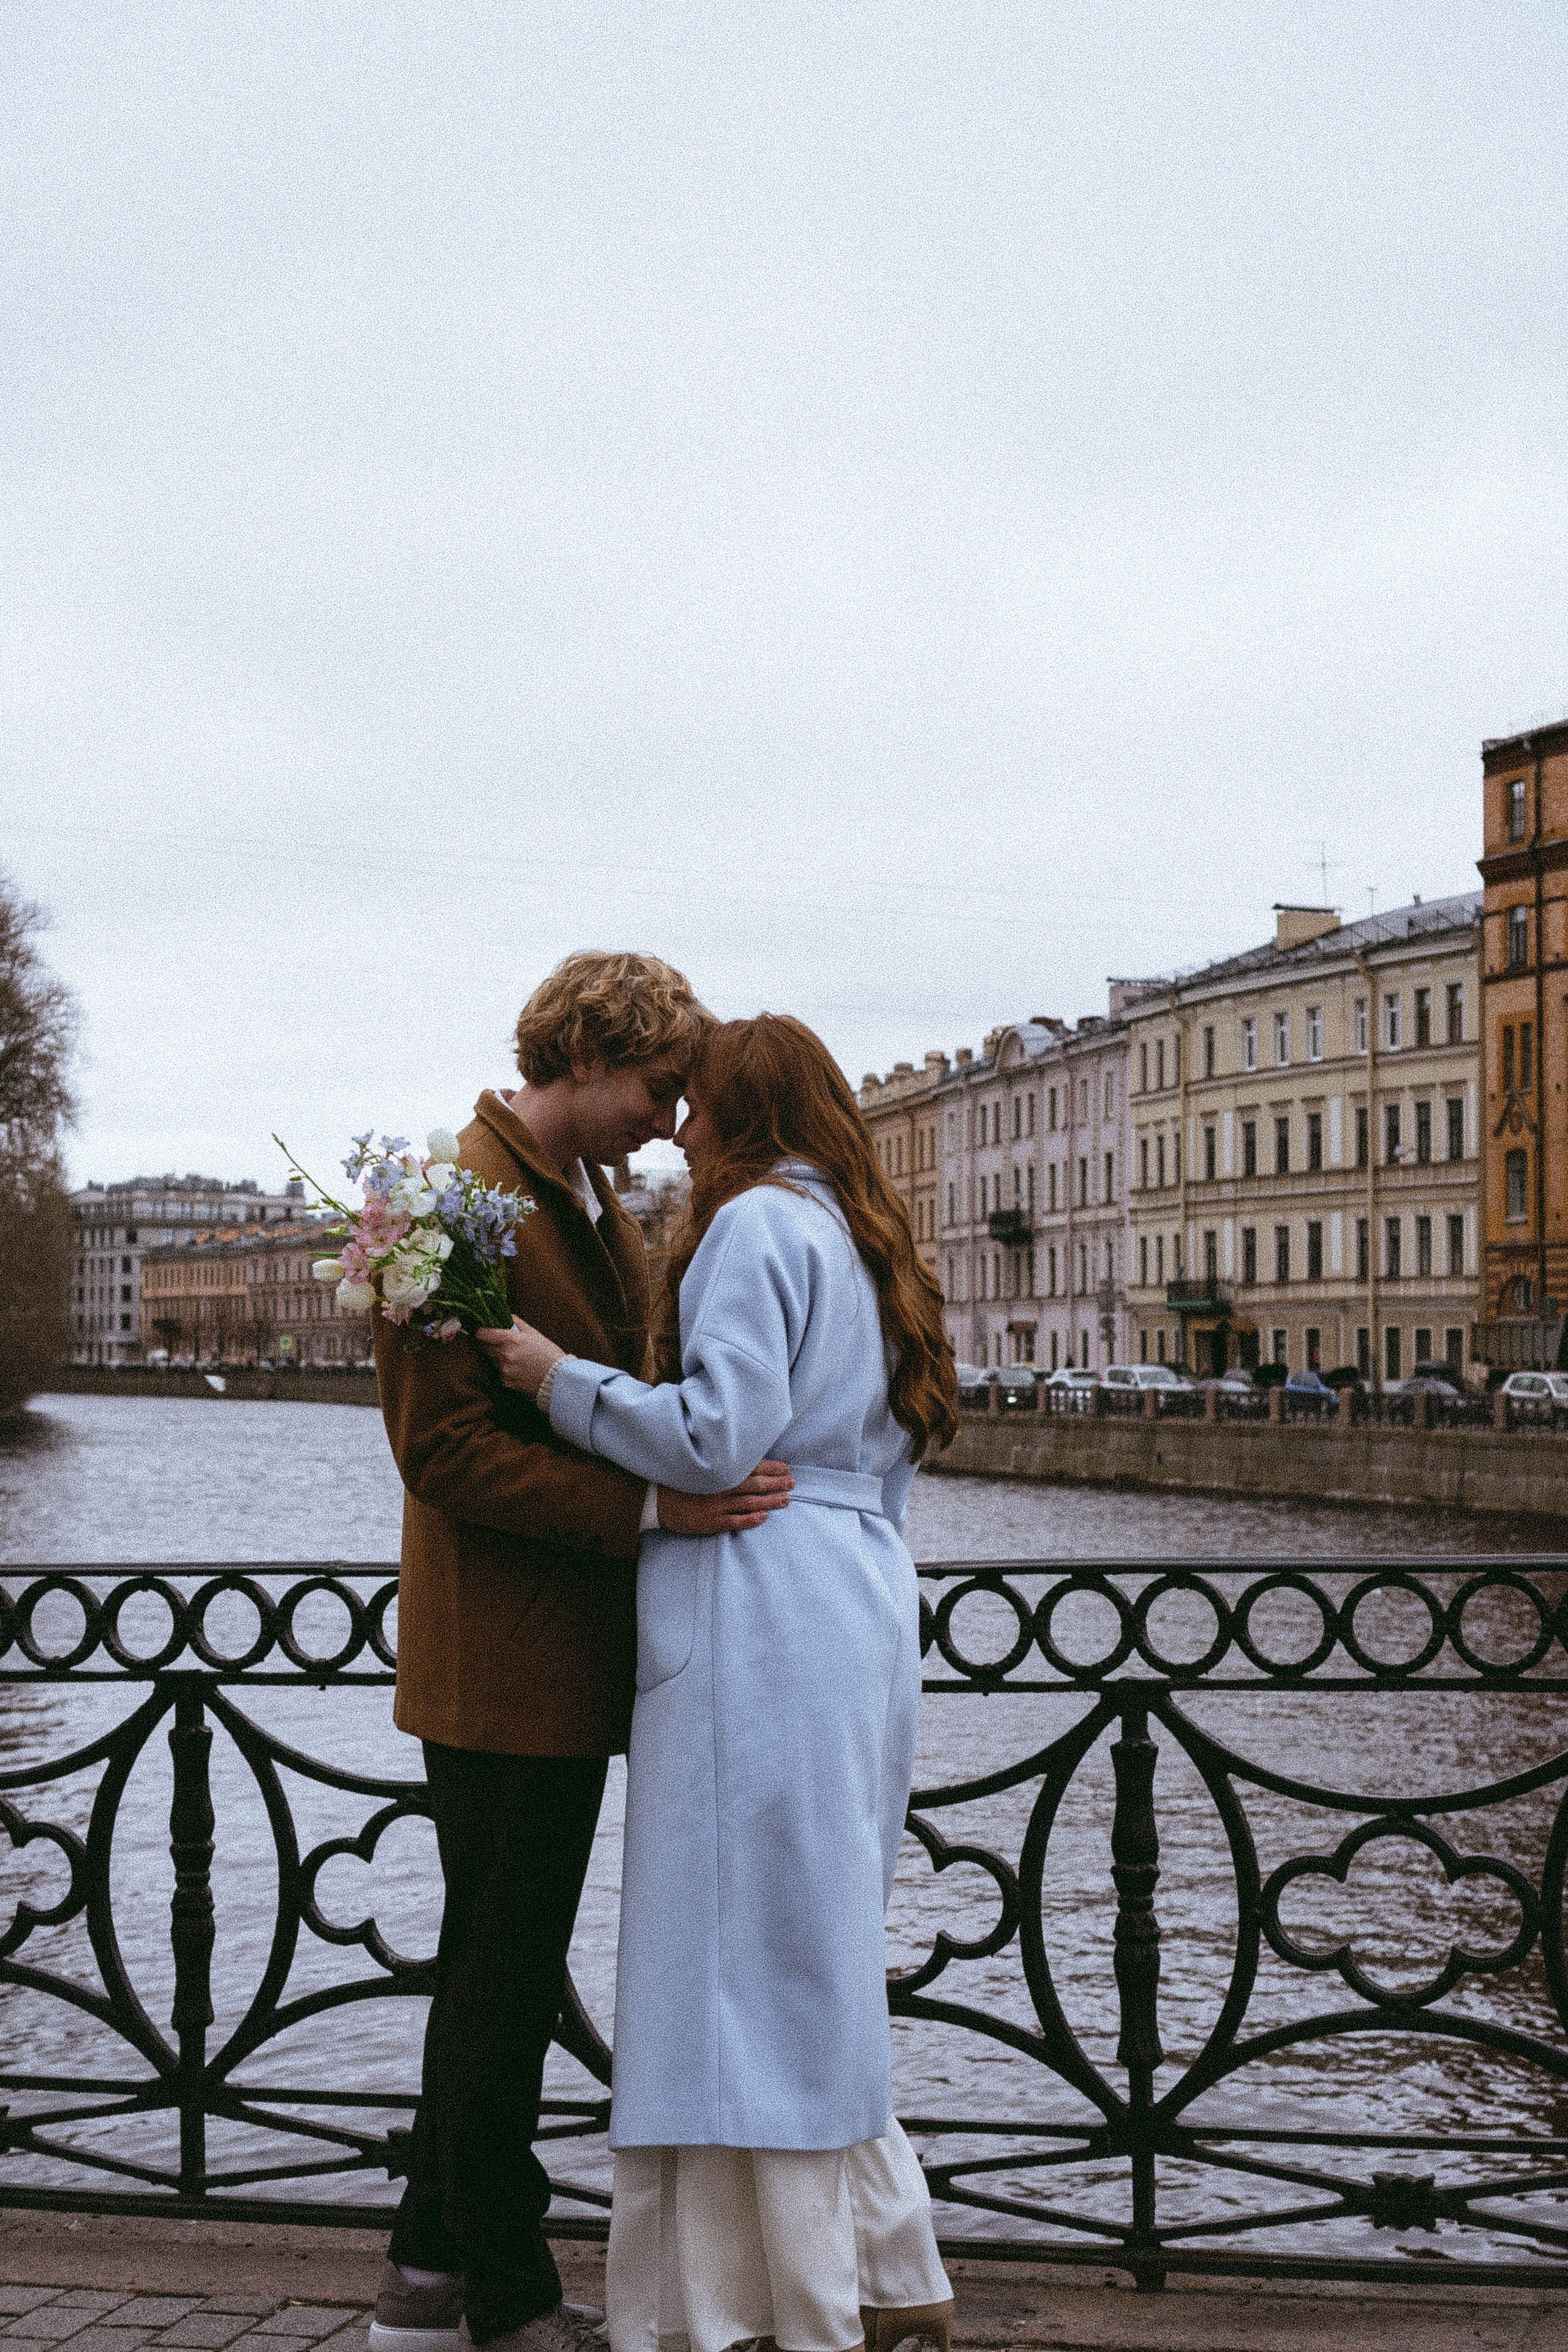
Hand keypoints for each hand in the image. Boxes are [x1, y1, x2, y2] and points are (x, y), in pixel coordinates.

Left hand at [474, 1316, 565, 1395]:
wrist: (558, 1379)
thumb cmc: (549, 1354)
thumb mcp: (535, 1334)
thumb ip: (517, 1323)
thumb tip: (506, 1316)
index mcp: (510, 1340)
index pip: (484, 1334)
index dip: (481, 1332)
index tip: (482, 1331)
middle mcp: (504, 1355)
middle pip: (485, 1348)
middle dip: (491, 1345)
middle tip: (503, 1345)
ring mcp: (504, 1370)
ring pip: (494, 1361)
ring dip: (500, 1358)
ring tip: (517, 1359)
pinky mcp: (506, 1382)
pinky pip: (500, 1373)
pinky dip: (506, 1371)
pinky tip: (520, 1370)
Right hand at [658, 1461, 793, 1535]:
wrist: (654, 1499)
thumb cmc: (678, 1479)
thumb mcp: (697, 1463)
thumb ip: (718, 1459)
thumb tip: (741, 1451)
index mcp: (718, 1470)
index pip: (750, 1466)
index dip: (770, 1467)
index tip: (786, 1468)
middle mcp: (719, 1487)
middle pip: (754, 1484)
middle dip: (775, 1483)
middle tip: (792, 1483)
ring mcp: (715, 1505)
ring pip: (749, 1503)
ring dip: (769, 1501)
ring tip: (785, 1500)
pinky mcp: (710, 1522)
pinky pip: (734, 1521)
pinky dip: (750, 1520)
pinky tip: (764, 1517)